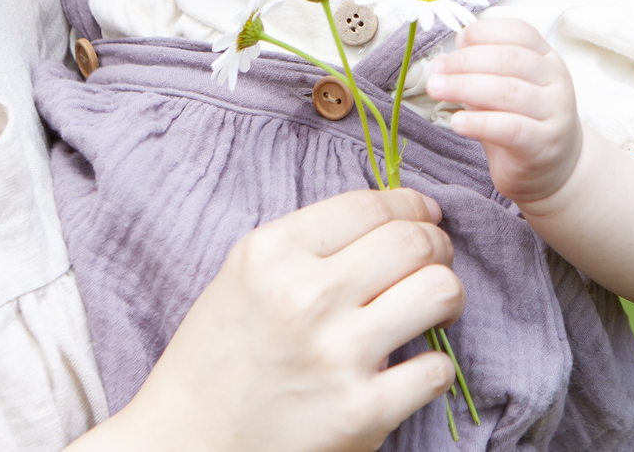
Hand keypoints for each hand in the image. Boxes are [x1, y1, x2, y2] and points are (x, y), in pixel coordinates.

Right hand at [76, 188, 463, 451]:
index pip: (371, 205)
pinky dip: (434, 368)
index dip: (411, 206)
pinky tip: (411, 370)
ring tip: (433, 309)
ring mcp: (336, 356)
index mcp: (272, 253)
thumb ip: (310, 243)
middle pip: (415, 242)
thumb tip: (399, 213)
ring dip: (448, 297)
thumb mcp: (244, 277)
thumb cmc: (218, 359)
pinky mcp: (360, 413)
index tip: (425, 215)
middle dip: (438, 247)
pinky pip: (437, 369)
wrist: (185, 446)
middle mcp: (305, 296)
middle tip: (434, 262)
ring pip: (440, 292)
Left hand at [424, 18, 581, 207]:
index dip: (485, 32)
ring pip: (507, 92)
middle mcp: (555, 80)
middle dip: (466, 61)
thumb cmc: (521, 121)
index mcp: (546, 58)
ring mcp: (554, 112)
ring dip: (465, 87)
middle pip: (510, 59)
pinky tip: (456, 122)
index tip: (457, 40)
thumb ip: (483, 71)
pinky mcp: (544, 143)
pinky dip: (479, 123)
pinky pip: (510, 128)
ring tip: (436, 89)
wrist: (552, 168)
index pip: (519, 32)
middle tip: (436, 70)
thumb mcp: (505, 88)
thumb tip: (445, 61)